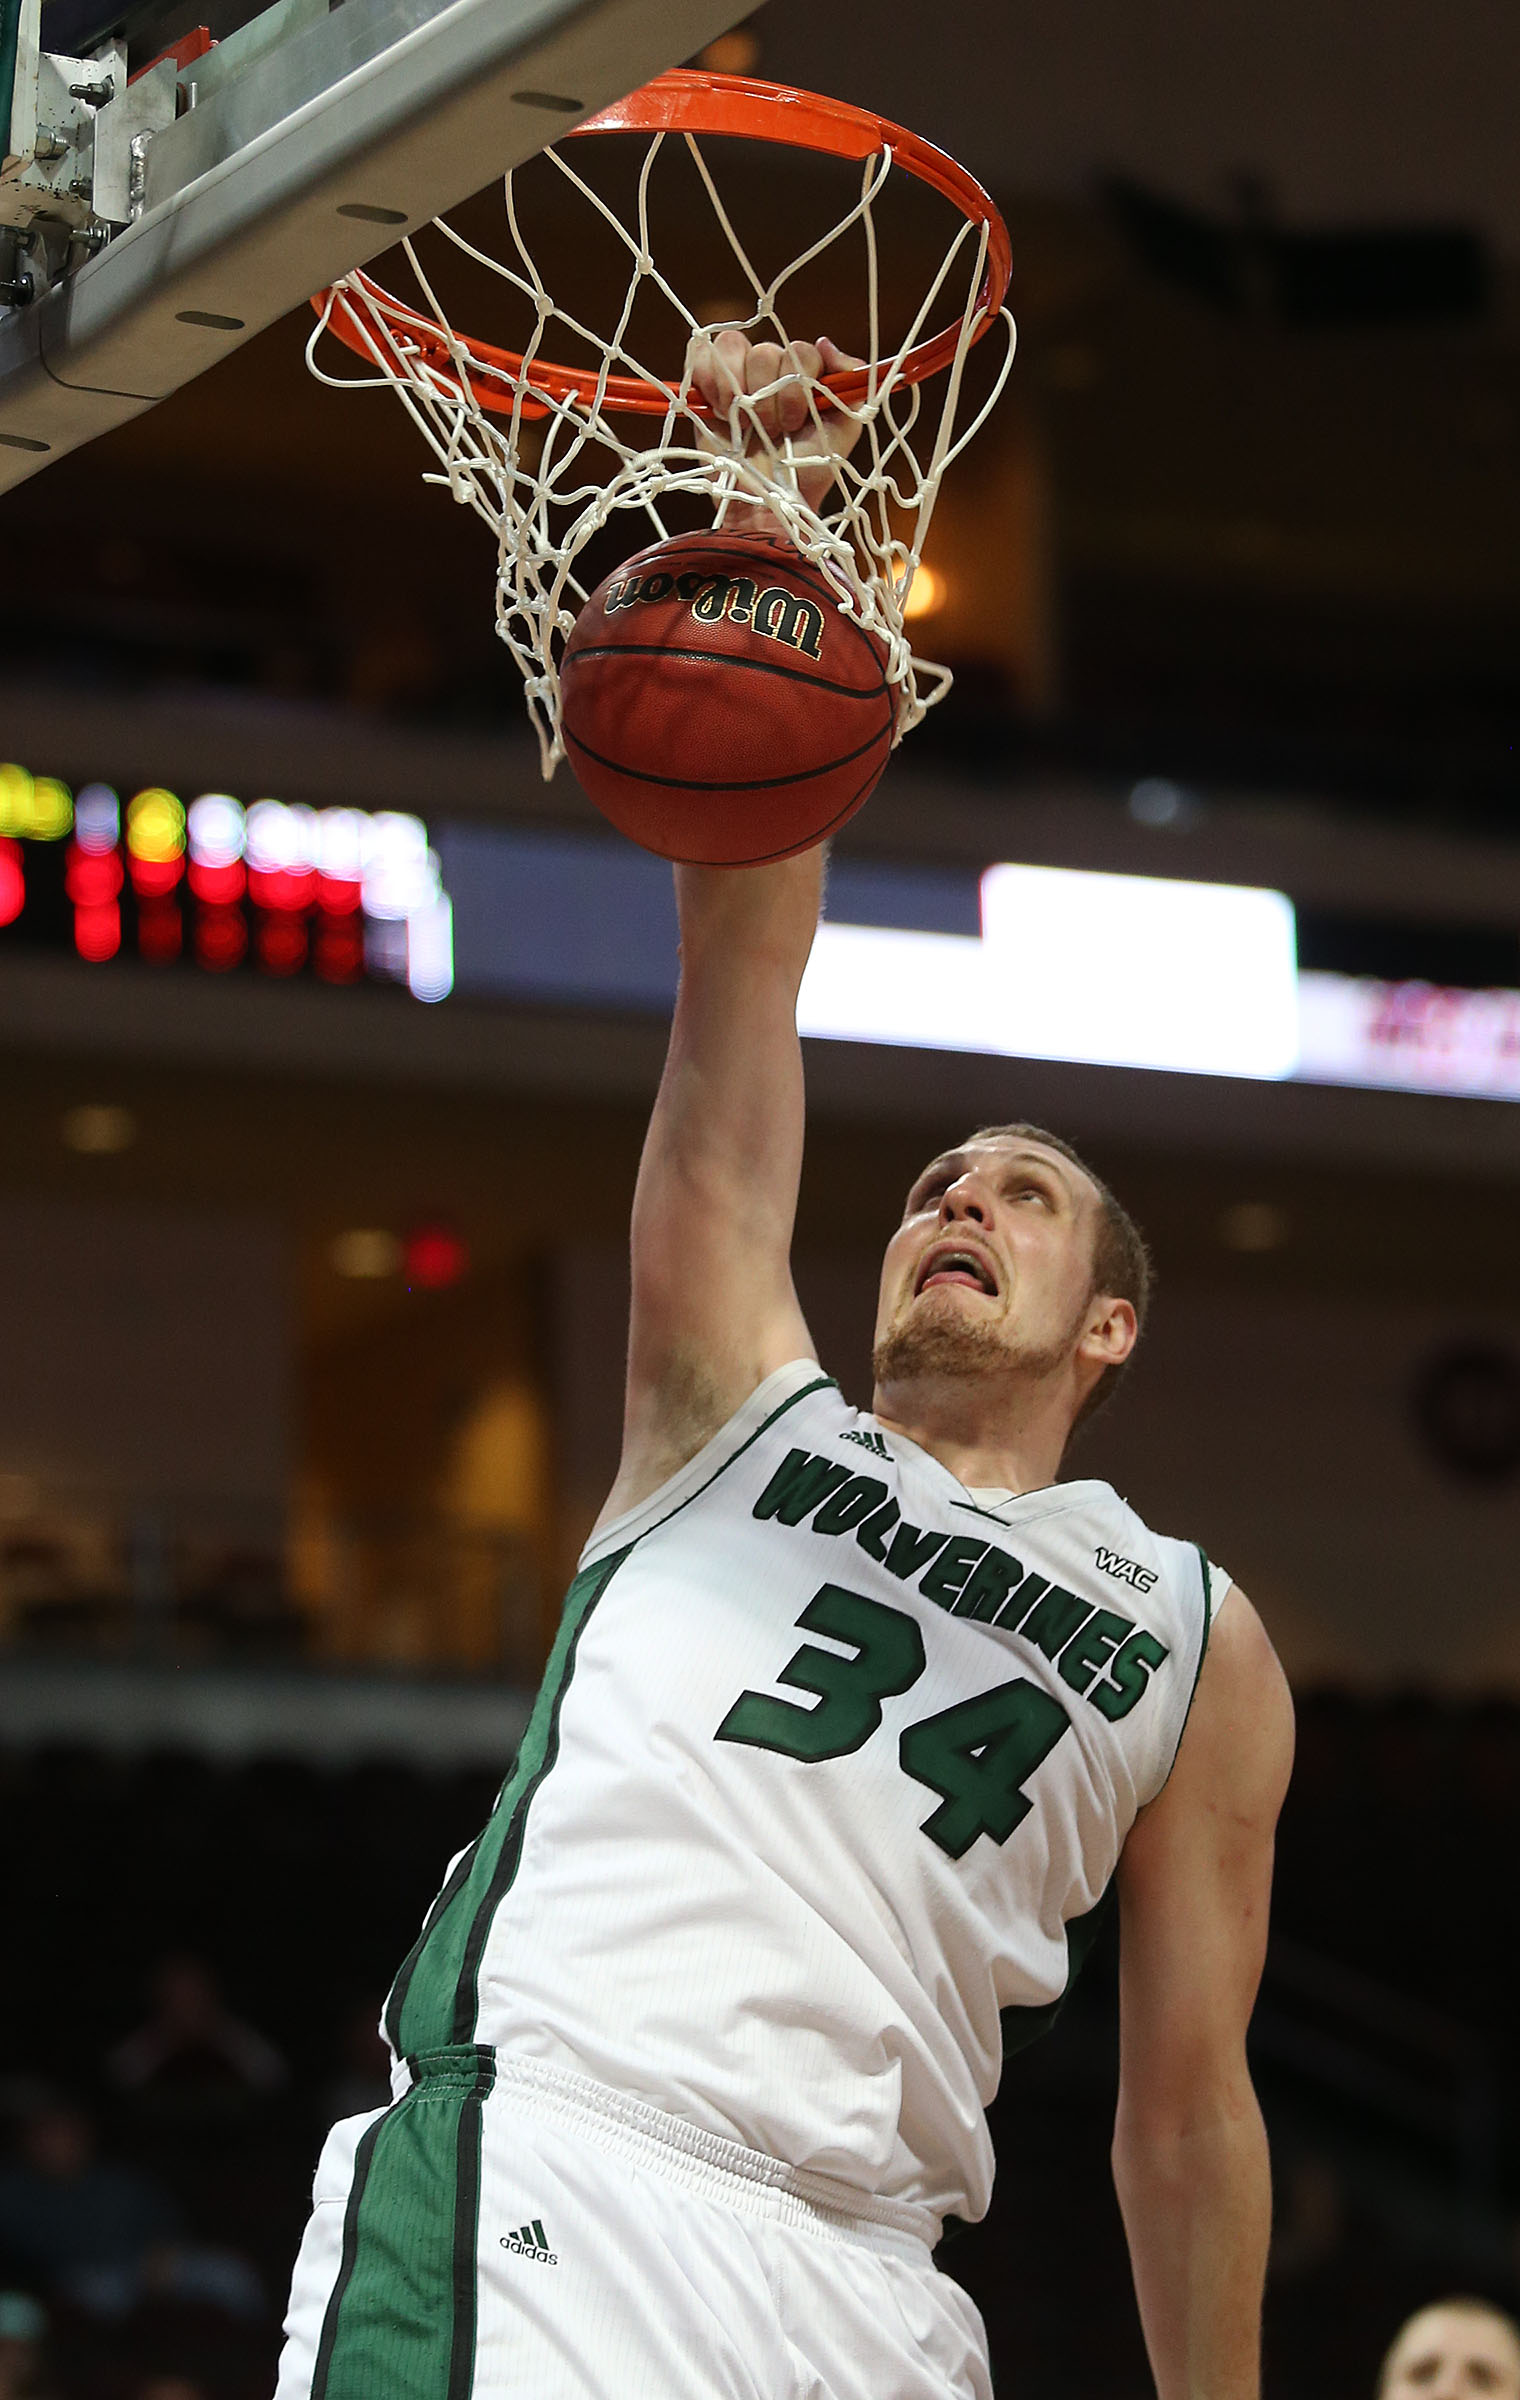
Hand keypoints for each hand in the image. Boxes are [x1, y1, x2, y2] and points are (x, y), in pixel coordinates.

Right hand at [685, 328, 865, 523]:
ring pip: (734, 346)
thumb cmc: (808, 470)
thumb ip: (850, 383)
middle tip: (769, 432)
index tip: (796, 424)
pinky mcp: (706, 384)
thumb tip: (825, 343)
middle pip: (766, 351)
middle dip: (767, 398)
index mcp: (804, 374)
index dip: (797, 389)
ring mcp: (738, 374)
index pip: (801, 350)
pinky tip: (719, 408)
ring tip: (742, 425)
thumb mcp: (845, 429)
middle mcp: (772, 369)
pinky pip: (703, 353)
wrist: (768, 502)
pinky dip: (709, 377)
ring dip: (737, 391)